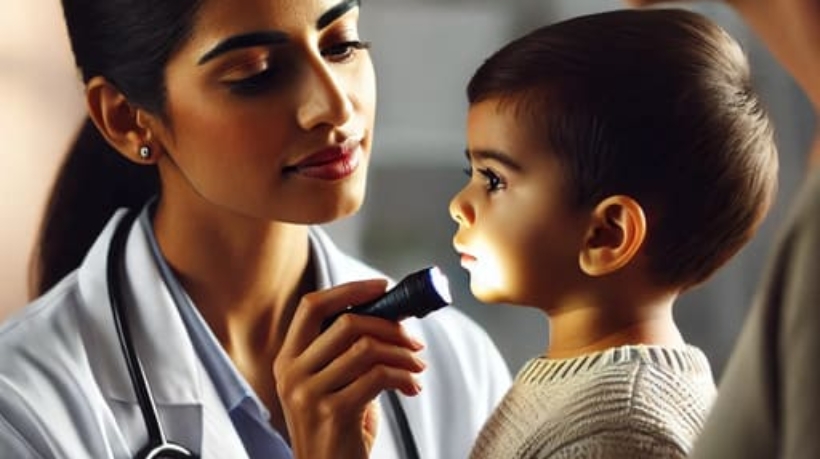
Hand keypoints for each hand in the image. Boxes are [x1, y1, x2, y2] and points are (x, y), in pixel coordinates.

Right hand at [274, 279, 425, 458]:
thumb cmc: (338, 429)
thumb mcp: (331, 385)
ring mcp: (309, 393)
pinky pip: (379, 377)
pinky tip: (412, 388)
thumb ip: (347, 353)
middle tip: (412, 340)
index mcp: (287, 360)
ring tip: (417, 367)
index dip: (349, 290)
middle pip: (345, 322)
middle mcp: (291, 373)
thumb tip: (389, 315)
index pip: (311, 306)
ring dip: (402, 354)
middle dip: (388, 325)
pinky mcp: (333, 412)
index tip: (383, 287)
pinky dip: (404, 377)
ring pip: (367, 348)